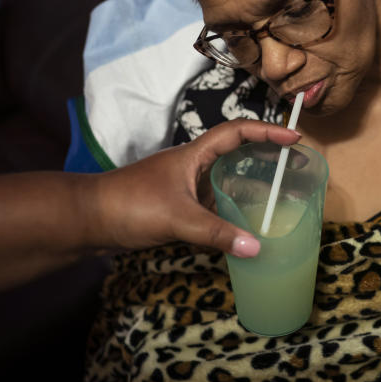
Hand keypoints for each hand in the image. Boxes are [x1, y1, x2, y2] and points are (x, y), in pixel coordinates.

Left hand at [89, 119, 299, 257]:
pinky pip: (213, 206)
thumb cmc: (128, 205)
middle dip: (266, 160)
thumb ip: (217, 234)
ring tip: (279, 200)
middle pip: (236, 155)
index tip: (294, 139)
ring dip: (250, 189)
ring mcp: (184, 188)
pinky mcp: (176, 208)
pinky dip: (232, 213)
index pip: (236, 133)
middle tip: (294, 170)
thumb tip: (257, 248)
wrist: (86, 219)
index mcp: (194, 155)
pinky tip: (243, 230)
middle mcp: (192, 167)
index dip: (266, 133)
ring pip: (225, 183)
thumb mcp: (178, 218)